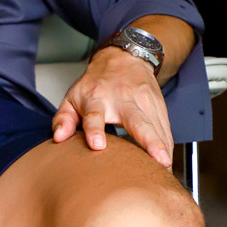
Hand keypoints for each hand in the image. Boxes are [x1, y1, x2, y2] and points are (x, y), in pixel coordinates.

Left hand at [52, 46, 172, 167]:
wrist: (125, 58)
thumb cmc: (97, 83)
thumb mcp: (74, 96)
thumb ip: (64, 119)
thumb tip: (59, 138)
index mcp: (98, 98)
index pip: (95, 115)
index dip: (94, 130)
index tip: (97, 145)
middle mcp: (124, 100)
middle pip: (139, 123)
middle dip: (150, 142)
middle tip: (159, 161)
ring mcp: (145, 103)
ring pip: (158, 128)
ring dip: (164, 149)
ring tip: (167, 169)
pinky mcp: (160, 108)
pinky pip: (166, 131)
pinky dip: (168, 148)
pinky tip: (168, 163)